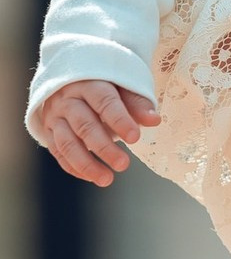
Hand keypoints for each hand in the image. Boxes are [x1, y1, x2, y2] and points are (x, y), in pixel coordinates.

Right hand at [41, 80, 159, 186]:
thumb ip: (138, 103)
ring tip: (107, 179)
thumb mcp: (123, 85)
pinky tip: (92, 177)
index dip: (120, 120)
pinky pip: (58, 152)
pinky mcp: (48, 130)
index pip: (105, 102)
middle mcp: (68, 99)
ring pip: (67, 143)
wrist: (72, 78)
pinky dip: (74, 167)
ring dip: (87, 164)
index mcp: (90, 83)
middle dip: (104, 148)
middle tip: (123, 164)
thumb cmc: (106, 83)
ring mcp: (55, 116)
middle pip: (85, 125)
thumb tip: (154, 121)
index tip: (135, 138)